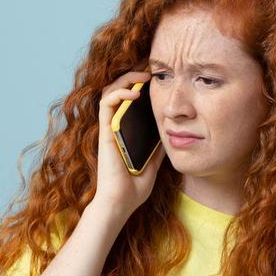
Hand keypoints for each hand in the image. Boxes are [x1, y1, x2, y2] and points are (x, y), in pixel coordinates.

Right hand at [92, 70, 166, 217]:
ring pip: (110, 91)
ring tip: (143, 76)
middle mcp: (114, 127)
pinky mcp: (104, 132)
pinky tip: (135, 92)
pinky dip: (120, 93)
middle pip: (118, 91)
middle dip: (132, 76)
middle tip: (151, 72)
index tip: (156, 80)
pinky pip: (107, 104)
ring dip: (125, 79)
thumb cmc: (133, 188)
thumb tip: (171, 136)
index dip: (138, 86)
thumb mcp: (154, 164)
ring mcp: (108, 128)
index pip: (128, 101)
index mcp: (125, 132)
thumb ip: (158, 149)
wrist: (120, 203)